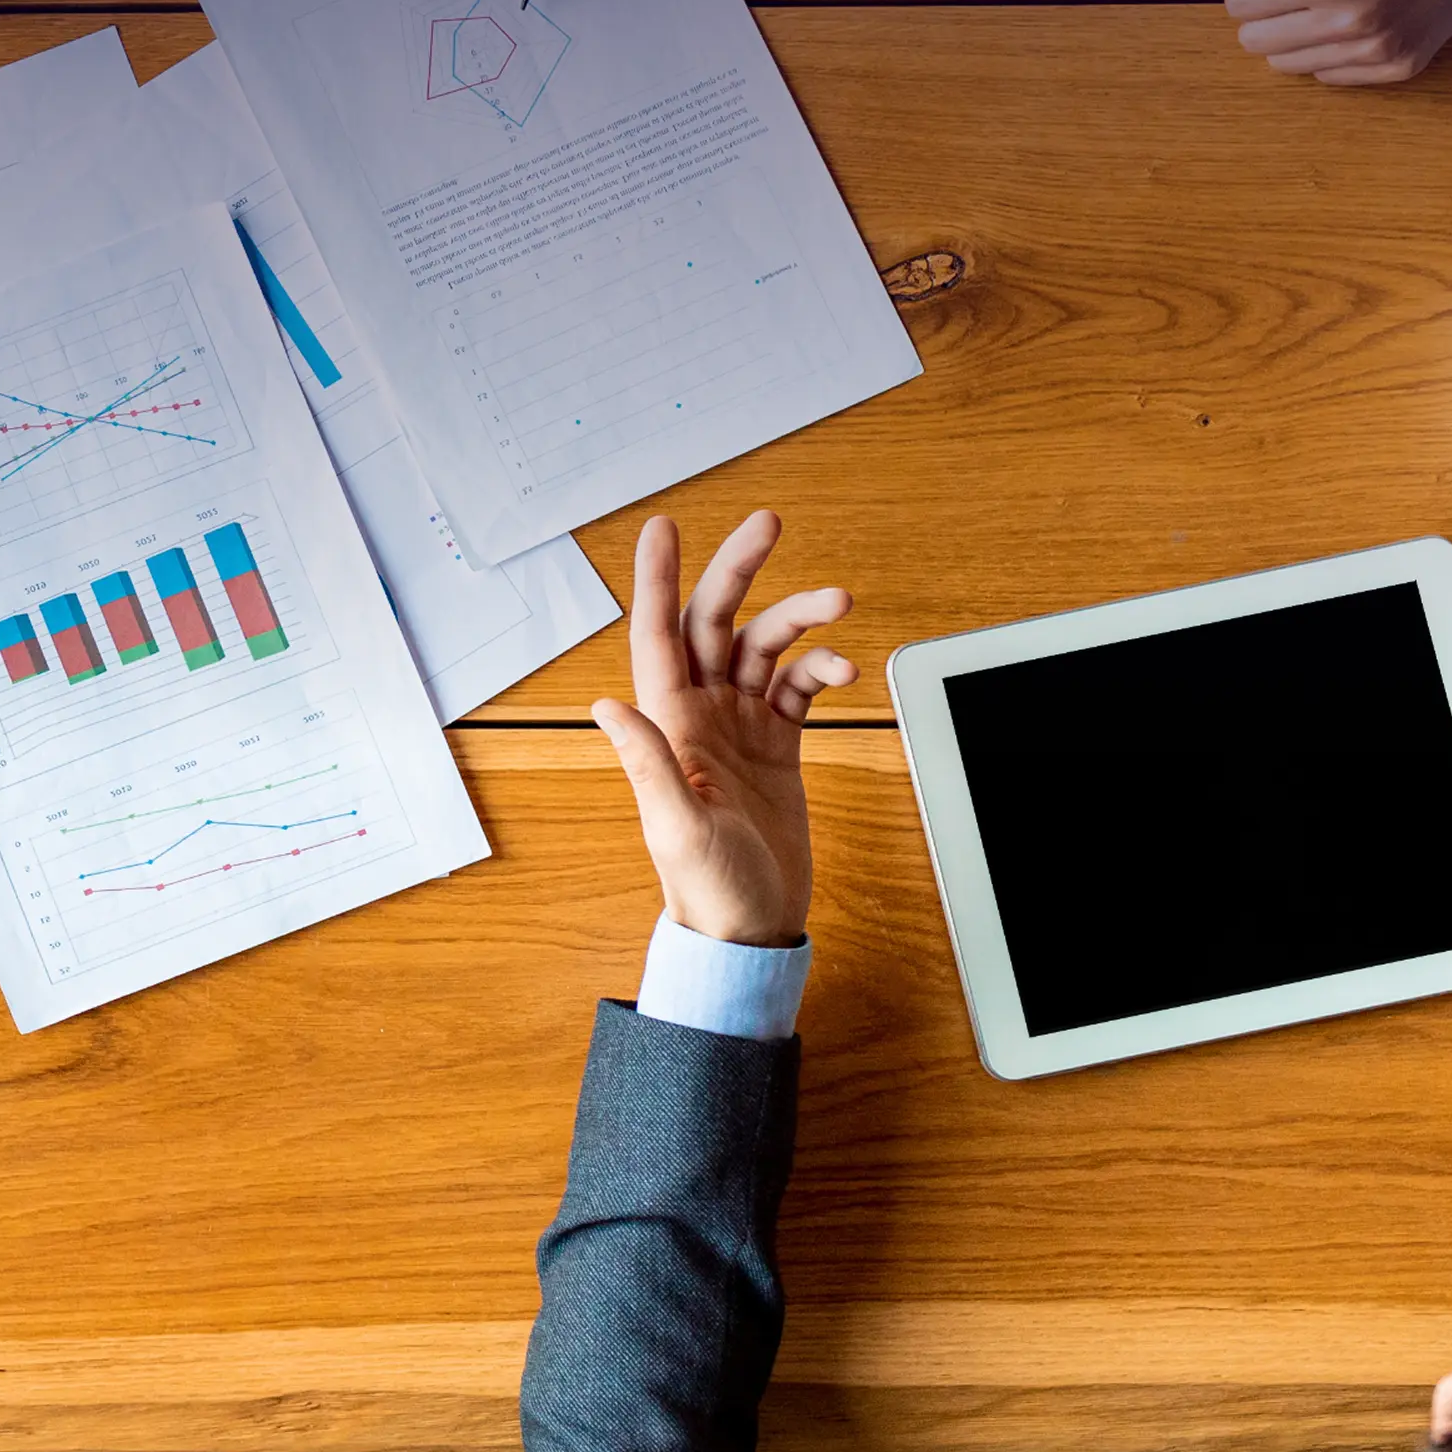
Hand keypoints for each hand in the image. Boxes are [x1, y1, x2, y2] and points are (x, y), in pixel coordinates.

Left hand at [593, 511, 852, 948]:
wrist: (751, 928)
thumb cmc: (708, 887)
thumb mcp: (676, 827)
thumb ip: (648, 764)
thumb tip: (608, 705)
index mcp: (669, 725)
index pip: (658, 635)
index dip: (658, 579)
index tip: (662, 526)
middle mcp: (700, 715)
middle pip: (715, 621)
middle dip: (740, 570)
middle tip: (769, 522)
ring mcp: (740, 726)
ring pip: (765, 647)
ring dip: (799, 619)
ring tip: (839, 600)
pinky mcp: (777, 745)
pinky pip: (798, 687)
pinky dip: (821, 669)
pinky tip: (843, 669)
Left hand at [1189, 0, 1451, 85]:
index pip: (1239, 5)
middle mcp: (1351, 24)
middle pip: (1255, 42)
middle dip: (1265, 11)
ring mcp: (1378, 52)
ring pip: (1286, 65)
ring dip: (1293, 34)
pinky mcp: (1400, 68)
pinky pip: (1328, 77)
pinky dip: (1328, 52)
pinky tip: (1357, 18)